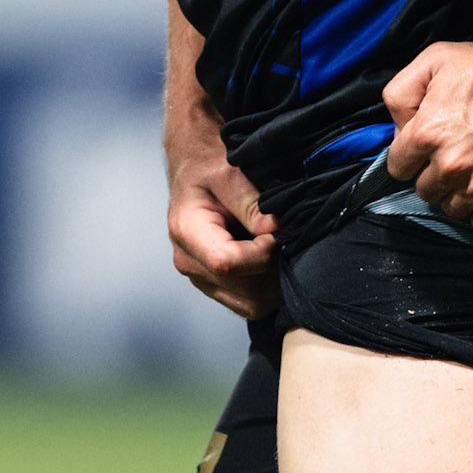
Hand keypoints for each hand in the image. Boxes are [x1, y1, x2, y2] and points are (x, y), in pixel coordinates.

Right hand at [167, 141, 279, 319]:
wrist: (194, 170)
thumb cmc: (208, 167)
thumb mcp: (229, 173)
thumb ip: (251, 202)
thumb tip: (274, 229)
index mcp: (188, 232)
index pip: (228, 263)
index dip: (262, 253)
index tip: (276, 232)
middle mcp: (189, 261)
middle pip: (245, 293)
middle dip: (273, 271)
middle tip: (284, 242)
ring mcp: (200, 277)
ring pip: (250, 305)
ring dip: (272, 282)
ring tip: (278, 250)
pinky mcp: (213, 283)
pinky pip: (248, 302)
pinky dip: (266, 286)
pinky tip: (269, 260)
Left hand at [383, 41, 472, 230]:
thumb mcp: (435, 59)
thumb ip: (401, 94)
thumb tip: (398, 130)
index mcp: (427, 133)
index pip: (398, 168)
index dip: (413, 155)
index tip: (430, 145)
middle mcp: (451, 166)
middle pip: (425, 191)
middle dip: (436, 174)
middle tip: (460, 151)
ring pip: (452, 208)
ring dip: (460, 192)